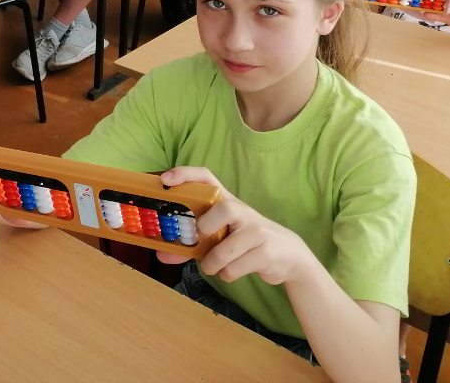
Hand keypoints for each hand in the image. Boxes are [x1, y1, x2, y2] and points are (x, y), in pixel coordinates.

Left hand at [157, 166, 311, 284]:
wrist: (289, 256)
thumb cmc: (245, 243)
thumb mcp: (220, 238)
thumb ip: (191, 245)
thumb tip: (161, 256)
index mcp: (226, 201)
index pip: (207, 177)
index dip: (185, 174)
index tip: (166, 180)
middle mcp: (242, 211)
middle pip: (225, 208)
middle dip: (208, 226)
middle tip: (201, 237)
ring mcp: (257, 231)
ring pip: (226, 248)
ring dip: (213, 264)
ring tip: (212, 267)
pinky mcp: (266, 252)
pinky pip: (236, 267)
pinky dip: (226, 274)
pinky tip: (230, 271)